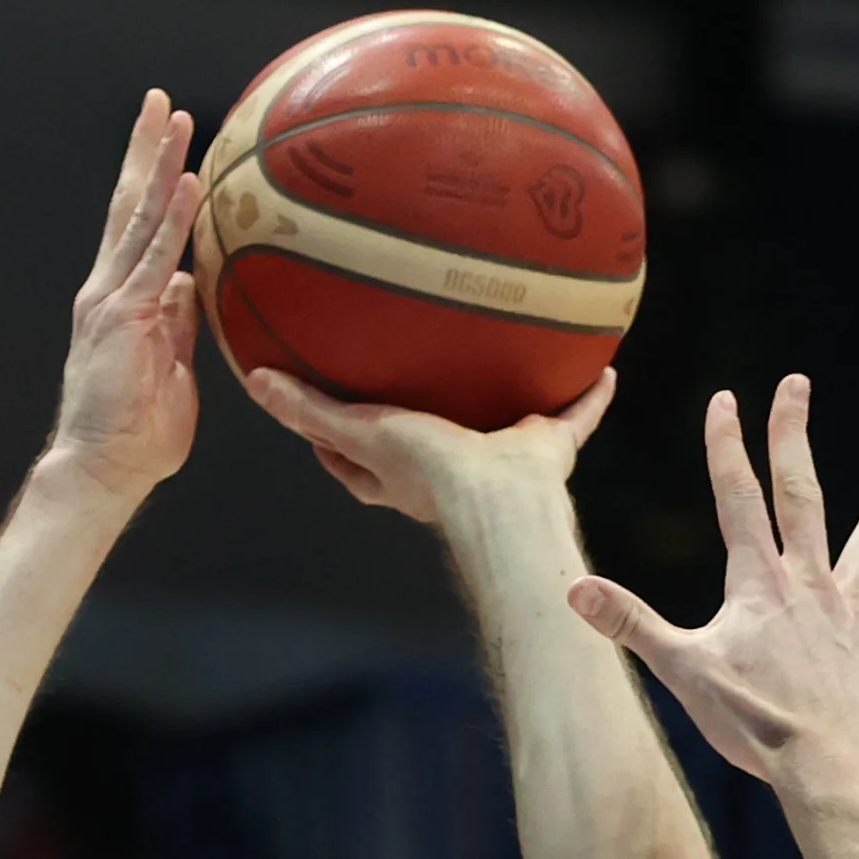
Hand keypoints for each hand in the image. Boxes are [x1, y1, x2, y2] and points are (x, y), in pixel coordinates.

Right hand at [47, 90, 202, 496]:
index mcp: (120, 298)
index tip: (171, 142)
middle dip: (146, 151)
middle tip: (161, 102)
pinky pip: (154, 256)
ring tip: (177, 119)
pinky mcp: (124, 316)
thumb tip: (190, 284)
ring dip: (160, 165)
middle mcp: (109, 288)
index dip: (154, 181)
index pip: (138, 226)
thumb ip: (177, 323)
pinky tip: (191, 182)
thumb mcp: (172, 366)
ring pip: (139, 217)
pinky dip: (174, 217)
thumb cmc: (138, 433)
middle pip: (130, 204)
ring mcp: (112, 298)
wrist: (104, 469)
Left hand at [242, 366, 615, 523]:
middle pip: (425, 441)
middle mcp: (449, 471)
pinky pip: (572, 418)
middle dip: (422, 414)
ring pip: (502, 425)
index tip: (322, 403)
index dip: (334, 437)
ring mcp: (500, 462)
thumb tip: (255, 381)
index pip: (353, 458)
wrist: (499, 501)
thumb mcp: (359, 433)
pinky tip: (603, 366)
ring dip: (509, 399)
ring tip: (512, 357)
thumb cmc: (426, 474)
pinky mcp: (547, 452)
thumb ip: (309, 410)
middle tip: (415, 374)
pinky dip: (587, 397)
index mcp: (399, 477)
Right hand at [567, 375, 858, 786]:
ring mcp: (846, 618)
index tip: (724, 400)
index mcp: (757, 584)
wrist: (824, 767)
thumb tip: (572, 588)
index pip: (737, 499)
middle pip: (800, 498)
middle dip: (792, 439)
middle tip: (796, 385)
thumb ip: (630, 625)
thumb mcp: (681, 671)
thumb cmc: (753, 723)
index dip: (726, 447)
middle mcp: (808, 586)